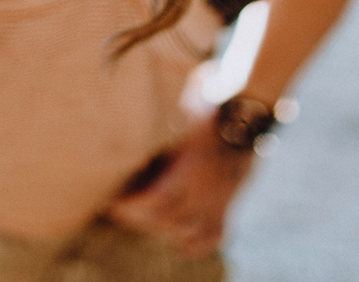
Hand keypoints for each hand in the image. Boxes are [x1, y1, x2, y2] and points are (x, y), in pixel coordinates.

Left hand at [104, 110, 255, 257]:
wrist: (246, 117)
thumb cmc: (207, 112)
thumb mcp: (179, 114)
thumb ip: (158, 131)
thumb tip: (127, 129)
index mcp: (193, 166)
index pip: (159, 200)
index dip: (134, 207)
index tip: (112, 203)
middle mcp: (207, 189)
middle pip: (168, 219)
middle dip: (138, 218)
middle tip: (116, 211)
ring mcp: (219, 201)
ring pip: (187, 231)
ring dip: (161, 230)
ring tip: (139, 219)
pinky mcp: (228, 206)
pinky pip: (214, 236)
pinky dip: (197, 245)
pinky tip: (180, 245)